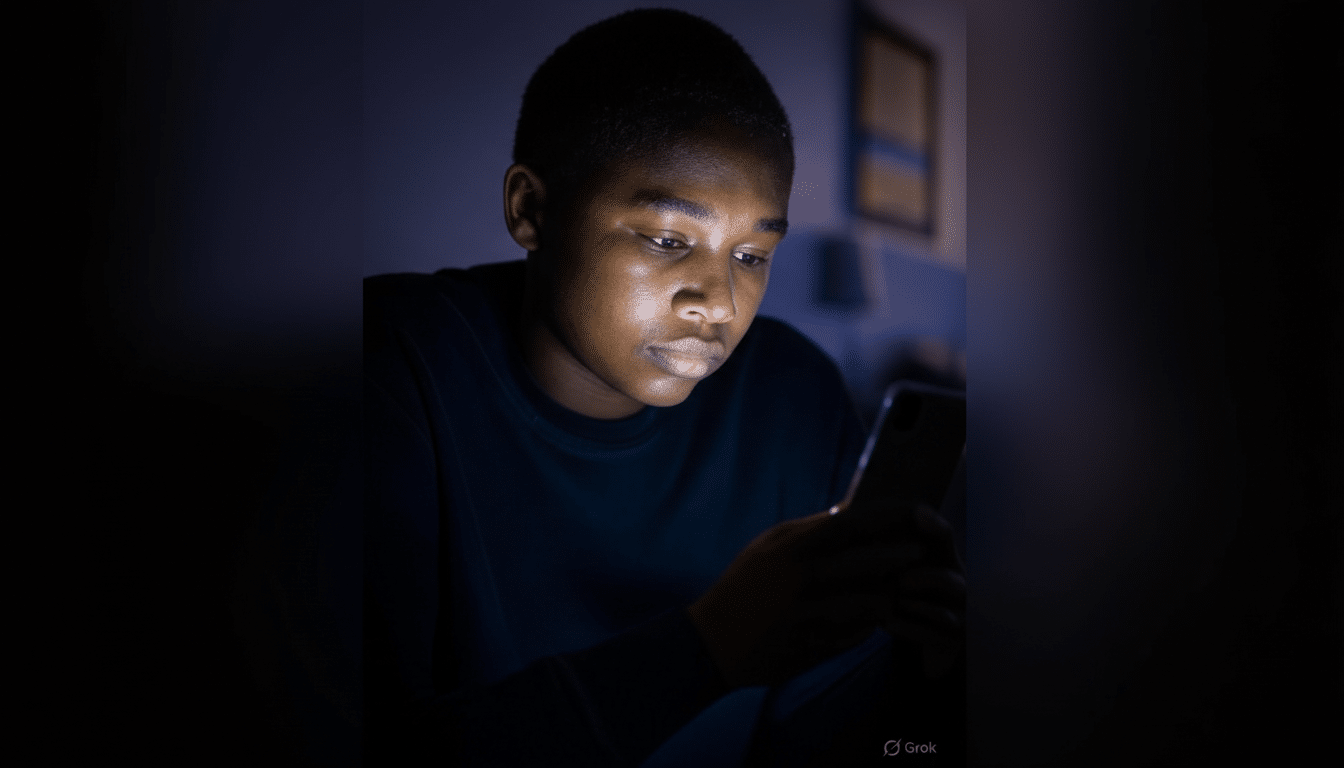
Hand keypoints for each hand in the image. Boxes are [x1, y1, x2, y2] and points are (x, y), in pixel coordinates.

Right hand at [688, 501, 963, 687]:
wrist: (717, 642)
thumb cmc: (745, 585)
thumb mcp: (770, 546)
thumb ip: (811, 528)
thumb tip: (852, 510)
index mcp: (794, 547)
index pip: (854, 522)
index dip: (889, 515)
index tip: (911, 511)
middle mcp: (807, 579)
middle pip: (873, 561)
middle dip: (902, 554)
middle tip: (917, 551)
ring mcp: (816, 615)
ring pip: (875, 599)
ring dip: (894, 590)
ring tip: (901, 584)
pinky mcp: (822, 645)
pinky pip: (863, 630)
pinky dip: (875, 620)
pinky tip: (877, 613)